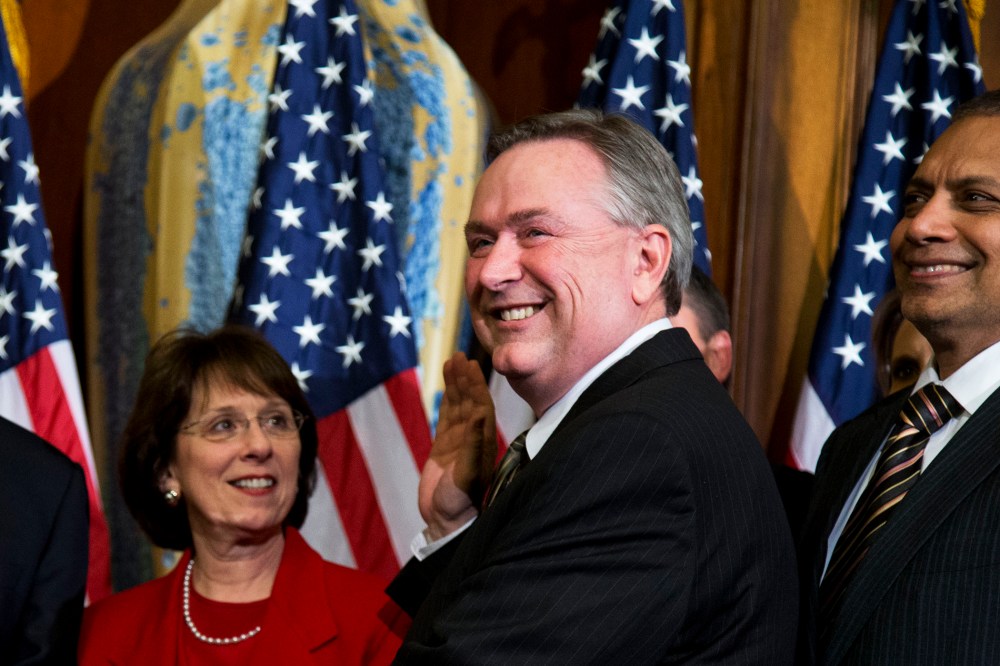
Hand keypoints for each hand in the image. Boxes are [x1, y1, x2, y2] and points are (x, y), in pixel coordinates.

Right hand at [419, 352, 496, 540]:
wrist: (446, 522)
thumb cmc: (460, 503)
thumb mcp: (466, 474)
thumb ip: (472, 445)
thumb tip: (478, 414)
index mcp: (483, 442)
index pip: (481, 405)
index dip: (476, 385)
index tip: (470, 364)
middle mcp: (474, 438)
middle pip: (470, 401)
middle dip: (466, 379)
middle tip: (460, 355)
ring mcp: (459, 442)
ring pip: (458, 406)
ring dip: (456, 385)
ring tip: (452, 361)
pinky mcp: (444, 448)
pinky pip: (446, 418)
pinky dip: (446, 401)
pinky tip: (445, 387)